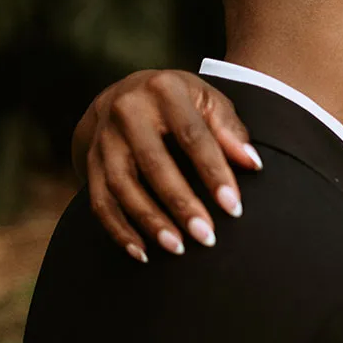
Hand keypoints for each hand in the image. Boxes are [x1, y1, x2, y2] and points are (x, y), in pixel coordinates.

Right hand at [78, 69, 261, 260]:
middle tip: (206, 236)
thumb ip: (229, 130)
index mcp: (164, 90)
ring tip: (177, 248)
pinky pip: (100, 201)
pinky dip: (119, 230)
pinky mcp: (90, 161)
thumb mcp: (208, 101)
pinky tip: (142, 253)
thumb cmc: (179, 101)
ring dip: (150, 221)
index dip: (214, 172)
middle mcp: (127, 110)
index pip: (192, 136)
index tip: (233, 207)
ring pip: (122, 185)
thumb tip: (251, 163)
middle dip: (181, 204)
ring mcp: (104, 138)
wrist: (125, 94)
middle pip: (153, 163)